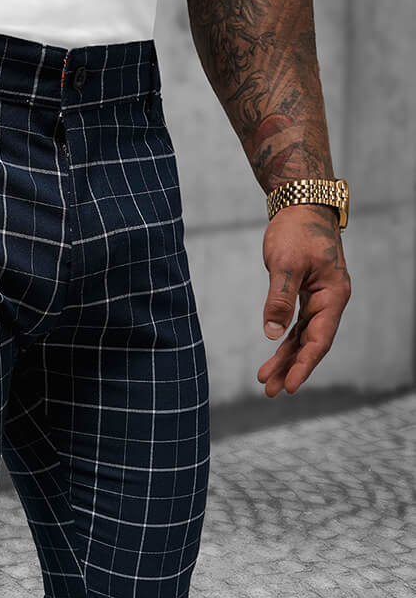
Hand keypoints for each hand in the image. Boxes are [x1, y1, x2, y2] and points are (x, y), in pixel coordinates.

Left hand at [257, 203, 350, 396]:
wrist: (300, 206)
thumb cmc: (295, 231)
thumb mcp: (285, 265)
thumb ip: (279, 299)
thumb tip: (273, 334)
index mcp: (333, 295)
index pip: (319, 339)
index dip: (304, 364)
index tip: (289, 385)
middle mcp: (330, 301)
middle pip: (312, 344)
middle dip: (291, 368)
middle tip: (270, 391)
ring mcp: (319, 301)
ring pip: (303, 338)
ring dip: (286, 360)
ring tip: (265, 382)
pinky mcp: (306, 297)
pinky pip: (297, 327)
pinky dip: (284, 344)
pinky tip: (272, 360)